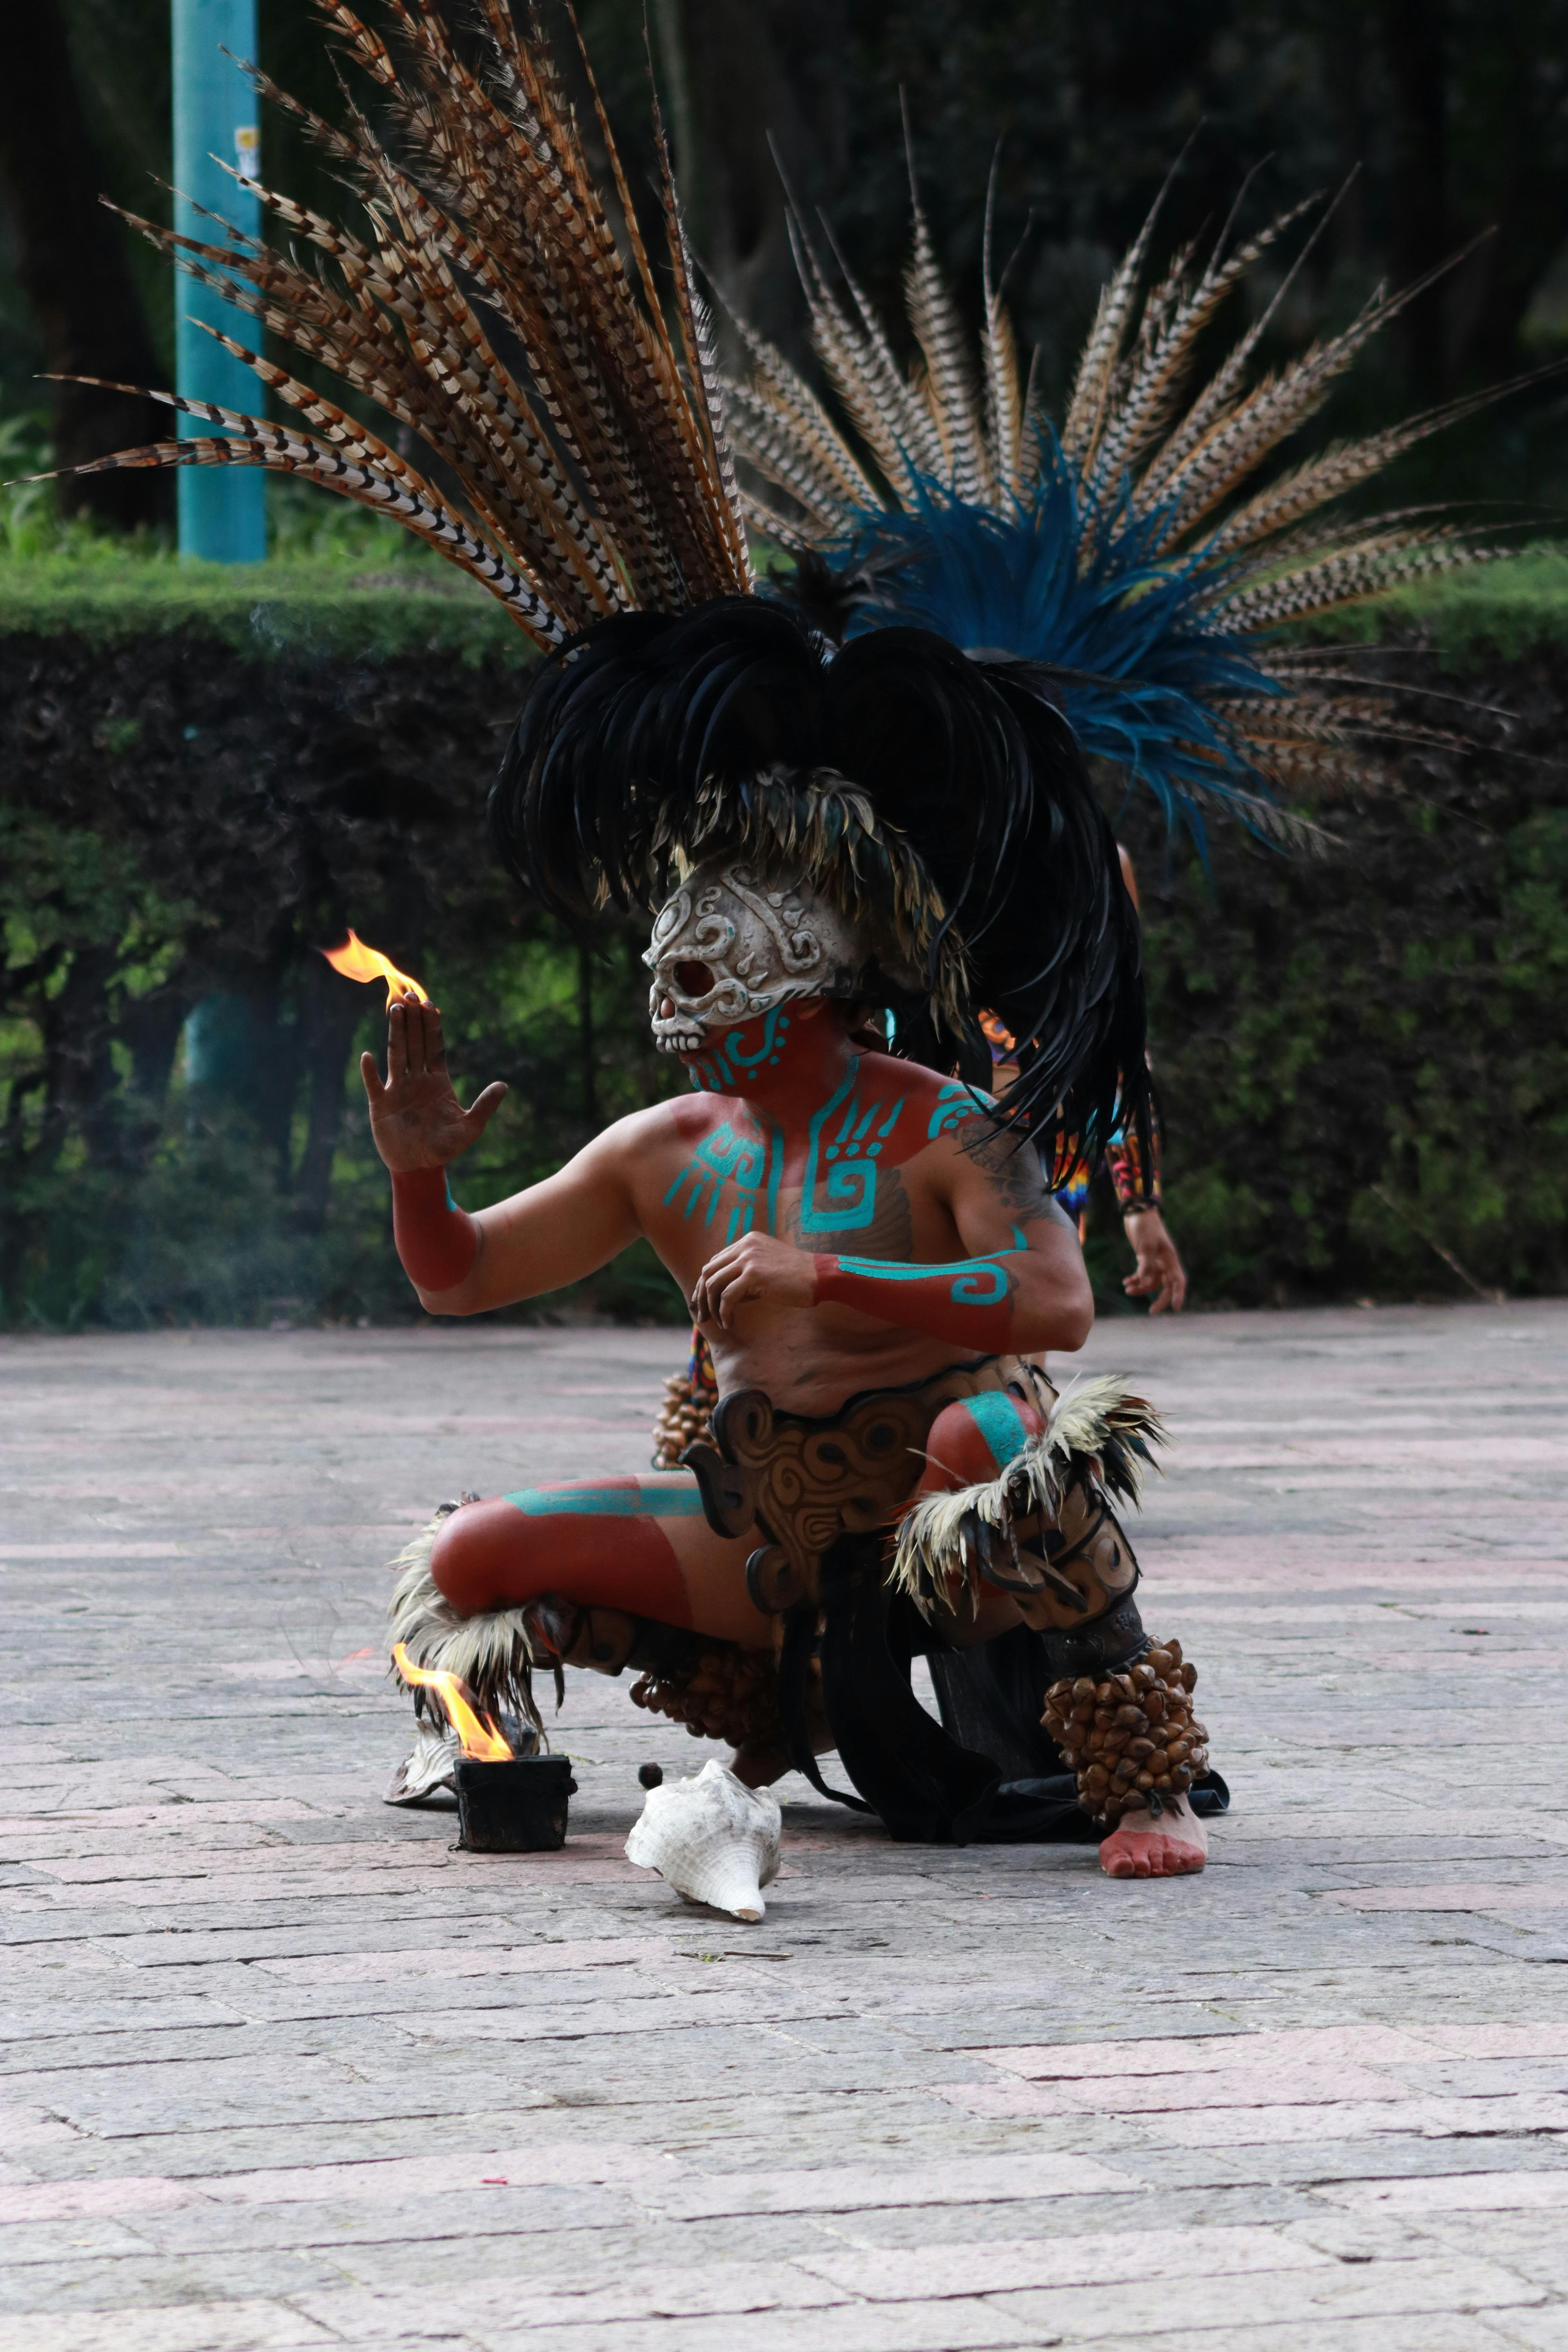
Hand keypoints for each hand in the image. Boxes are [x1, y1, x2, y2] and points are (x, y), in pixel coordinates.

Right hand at [360, 992, 506, 1173]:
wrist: (419, 1166)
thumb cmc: (445, 1147)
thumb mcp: (470, 1128)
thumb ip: (485, 1106)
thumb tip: (504, 1085)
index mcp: (437, 1080)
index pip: (435, 1047)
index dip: (433, 1026)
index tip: (431, 1004)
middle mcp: (416, 1079)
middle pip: (415, 1043)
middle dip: (413, 1020)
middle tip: (410, 995)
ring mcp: (397, 1089)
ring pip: (396, 1055)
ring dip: (396, 1033)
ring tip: (395, 1010)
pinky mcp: (380, 1104)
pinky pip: (374, 1084)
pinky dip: (370, 1072)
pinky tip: (368, 1057)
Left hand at [691, 1231, 817, 1327]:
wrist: (821, 1276)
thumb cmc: (798, 1277)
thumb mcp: (768, 1268)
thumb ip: (747, 1274)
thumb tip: (723, 1297)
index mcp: (748, 1241)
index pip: (715, 1262)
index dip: (705, 1283)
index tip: (704, 1302)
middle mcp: (745, 1246)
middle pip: (708, 1271)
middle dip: (701, 1296)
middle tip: (702, 1316)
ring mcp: (748, 1258)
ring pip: (713, 1284)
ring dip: (711, 1307)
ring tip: (717, 1322)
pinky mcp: (753, 1274)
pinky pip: (727, 1296)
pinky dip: (724, 1313)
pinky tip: (729, 1323)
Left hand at [1122, 1206, 1186, 1313]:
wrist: (1137, 1211)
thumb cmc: (1145, 1226)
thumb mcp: (1145, 1246)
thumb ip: (1146, 1266)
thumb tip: (1145, 1283)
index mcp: (1170, 1259)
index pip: (1178, 1281)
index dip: (1179, 1295)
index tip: (1176, 1308)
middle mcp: (1165, 1262)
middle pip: (1166, 1286)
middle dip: (1160, 1299)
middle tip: (1151, 1311)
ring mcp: (1155, 1261)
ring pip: (1151, 1282)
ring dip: (1141, 1288)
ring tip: (1127, 1288)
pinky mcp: (1145, 1258)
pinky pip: (1142, 1274)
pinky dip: (1135, 1280)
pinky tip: (1126, 1282)